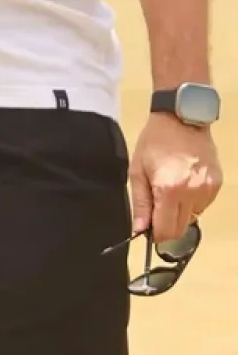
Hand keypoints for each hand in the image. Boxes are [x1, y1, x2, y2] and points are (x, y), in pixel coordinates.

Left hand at [128, 113, 222, 241]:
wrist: (181, 119)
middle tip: (157, 208)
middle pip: (181, 229)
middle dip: (167, 225)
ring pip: (193, 218)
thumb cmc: (155, 142)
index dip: (156, 234)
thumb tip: (140, 230)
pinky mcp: (217, 185)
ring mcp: (207, 189)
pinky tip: (184, 181)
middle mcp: (192, 193)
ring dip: (180, 212)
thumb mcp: (138, 170)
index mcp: (169, 189)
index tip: (149, 228)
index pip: (167, 231)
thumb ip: (140, 203)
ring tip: (171, 188)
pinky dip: (192, 201)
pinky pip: (203, 205)